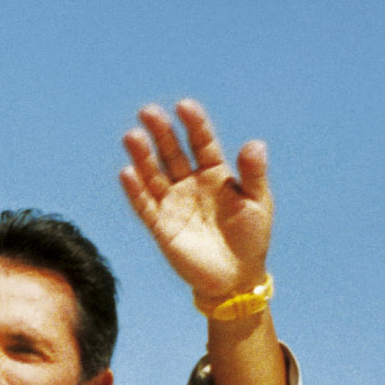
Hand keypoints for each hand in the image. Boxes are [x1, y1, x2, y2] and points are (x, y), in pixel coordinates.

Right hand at [118, 99, 274, 313]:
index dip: (193, 124)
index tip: (184, 106)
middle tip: (148, 112)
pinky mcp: (160, 226)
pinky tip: (127, 172)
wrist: (236, 278)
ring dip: (142, 156)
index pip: (201, 141)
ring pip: (153, 174)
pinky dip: (135, 190)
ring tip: (132, 137)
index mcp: (215, 172)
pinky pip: (144, 205)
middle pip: (172, 152)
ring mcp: (173, 203)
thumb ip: (253, 174)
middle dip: (161, 132)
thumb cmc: (250, 237)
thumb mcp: (257, 202)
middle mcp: (190, 182)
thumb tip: (255, 144)